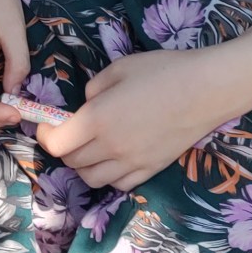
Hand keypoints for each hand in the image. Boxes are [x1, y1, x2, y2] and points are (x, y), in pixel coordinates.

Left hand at [41, 49, 233, 192]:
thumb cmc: (162, 71)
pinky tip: (114, 158)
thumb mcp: (119, 68)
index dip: (45, 134)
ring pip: (92, 179)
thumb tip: (86, 105)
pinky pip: (118, 184)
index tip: (46, 123)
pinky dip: (108, 175)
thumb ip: (94, 88)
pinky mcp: (151, 171)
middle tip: (69, 131)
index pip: (56, 143)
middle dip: (63, 148)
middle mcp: (111, 147)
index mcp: (98, 119)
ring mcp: (132, 163)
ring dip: (83, 165)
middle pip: (72, 162)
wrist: (206, 90)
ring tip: (90, 147)